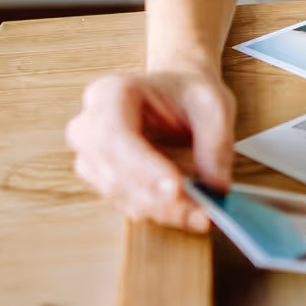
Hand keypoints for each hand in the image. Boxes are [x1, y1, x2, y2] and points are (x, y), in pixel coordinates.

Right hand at [65, 65, 235, 231]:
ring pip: (117, 192)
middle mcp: (90, 125)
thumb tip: (215, 188)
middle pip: (111, 170)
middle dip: (154, 196)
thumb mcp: (213, 105)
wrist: (177, 95)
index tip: (175, 189)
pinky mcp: (100, 179)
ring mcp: (90, 154)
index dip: (141, 167)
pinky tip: (183, 210)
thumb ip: (215, 144)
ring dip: (159, 208)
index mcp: (111, 93)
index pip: (114, 134)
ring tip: (198, 213)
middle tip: (197, 212)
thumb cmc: (189, 94)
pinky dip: (155, 210)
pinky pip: (123, 202)